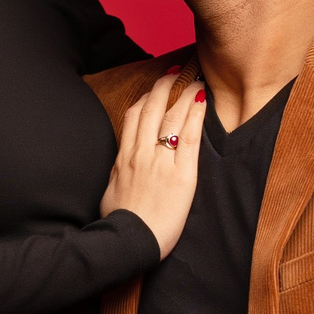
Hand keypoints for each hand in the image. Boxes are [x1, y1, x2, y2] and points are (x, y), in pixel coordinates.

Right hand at [100, 69, 207, 257]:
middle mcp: (141, 154)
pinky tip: (202, 101)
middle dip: (164, 85)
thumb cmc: (120, 224)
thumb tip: (121, 168)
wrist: (129, 242)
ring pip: (171, 117)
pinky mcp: (182, 175)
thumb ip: (119, 174)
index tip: (153, 89)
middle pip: (151, 108)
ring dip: (183, 93)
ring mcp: (161, 162)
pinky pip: (189, 138)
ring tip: (194, 79)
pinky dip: (195, 116)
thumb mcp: (112, 192)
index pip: (133, 117)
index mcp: (124, 158)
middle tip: (175, 72)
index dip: (144, 98)